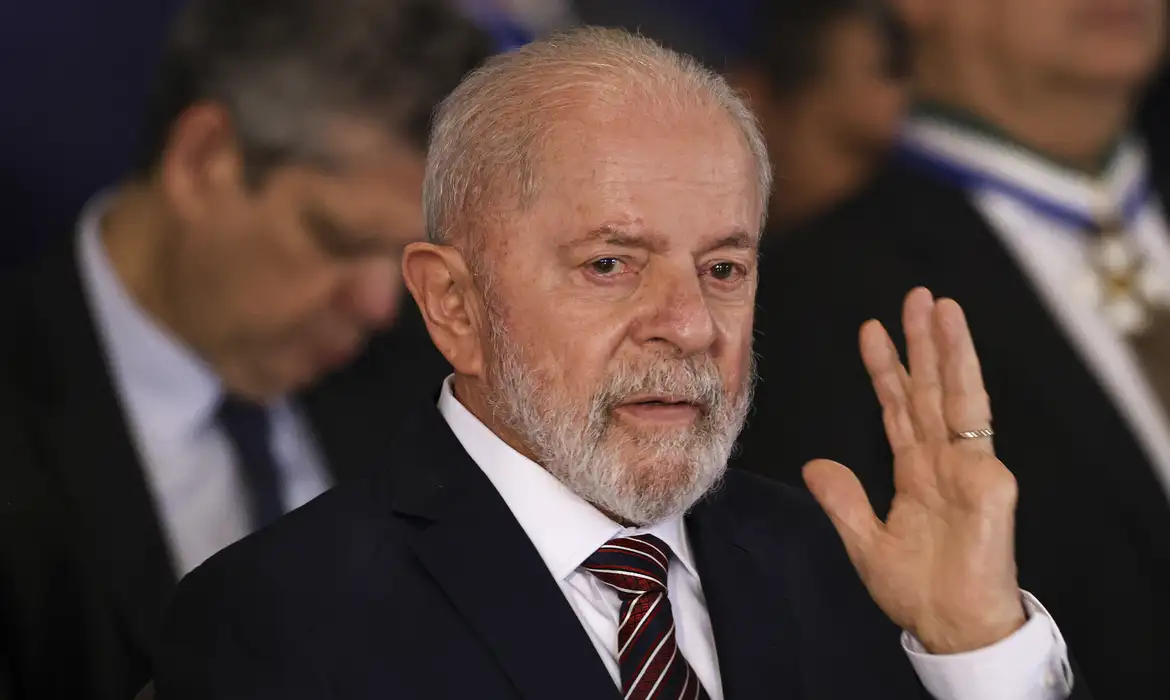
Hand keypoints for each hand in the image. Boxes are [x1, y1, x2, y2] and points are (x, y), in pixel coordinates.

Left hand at [803, 287, 1024, 653]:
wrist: (950, 626)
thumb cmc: (917, 589)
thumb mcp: (865, 540)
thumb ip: (843, 500)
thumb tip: (813, 466)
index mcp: (916, 472)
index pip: (898, 407)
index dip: (886, 369)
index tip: (870, 330)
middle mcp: (943, 461)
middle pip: (930, 389)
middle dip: (922, 342)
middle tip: (915, 296)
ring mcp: (969, 468)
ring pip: (956, 396)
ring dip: (950, 350)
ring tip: (942, 307)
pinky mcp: (989, 483)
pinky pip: (976, 433)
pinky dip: (967, 393)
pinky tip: (960, 360)